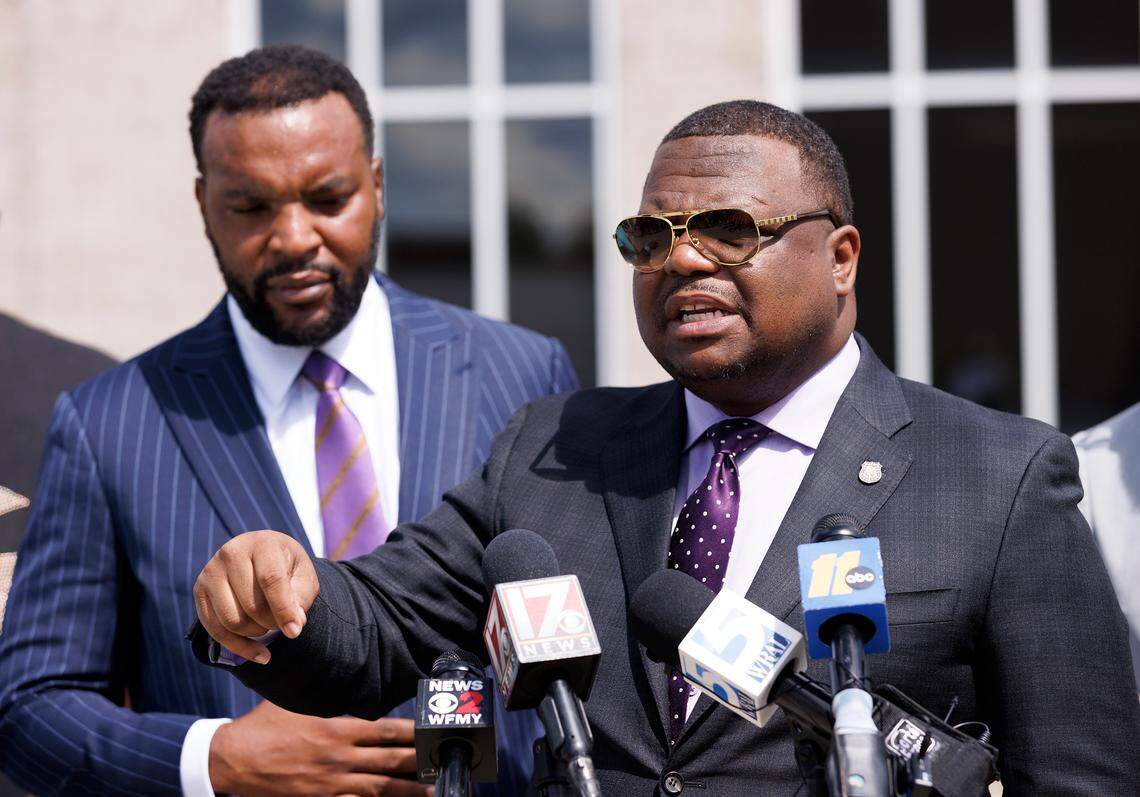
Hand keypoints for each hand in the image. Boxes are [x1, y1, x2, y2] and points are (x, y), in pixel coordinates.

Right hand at [194, 530, 317, 662]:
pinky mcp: (200, 590)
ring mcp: (211, 571)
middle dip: (271, 623)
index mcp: (262, 543)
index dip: (283, 609)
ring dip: (256, 633)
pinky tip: (260, 654)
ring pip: (232, 620)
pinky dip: (240, 647)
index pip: (271, 580)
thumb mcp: (303, 577)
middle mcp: (231, 553)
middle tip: (282, 623)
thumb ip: (301, 598)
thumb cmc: (287, 568)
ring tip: (269, 626)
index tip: (295, 632)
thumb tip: (294, 625)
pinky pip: (215, 630)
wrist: (261, 557)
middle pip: (251, 604)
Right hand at [210, 701, 431, 795]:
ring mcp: (331, 784)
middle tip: (446, 762)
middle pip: (390, 761)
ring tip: (433, 791)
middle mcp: (339, 757)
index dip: (412, 733)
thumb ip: (329, 700)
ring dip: (408, 790)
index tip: (432, 733)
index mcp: (337, 729)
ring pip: (379, 788)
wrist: (232, 759)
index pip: (385, 730)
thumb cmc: (265, 727)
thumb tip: (352, 686)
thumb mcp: (299, 704)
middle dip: (420, 763)